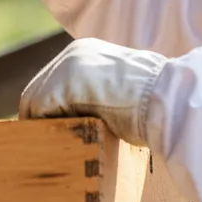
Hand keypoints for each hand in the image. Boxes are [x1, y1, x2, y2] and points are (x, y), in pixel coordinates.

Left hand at [18, 38, 166, 147]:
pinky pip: (39, 109)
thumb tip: (86, 118)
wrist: (167, 97)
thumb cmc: (155, 101)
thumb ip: (100, 96)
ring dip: (38, 125)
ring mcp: (66, 66)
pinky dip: (40, 128)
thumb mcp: (122, 91)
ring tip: (44, 148)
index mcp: (87, 52)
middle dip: (38, 117)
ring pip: (34, 99)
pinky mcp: (64, 84)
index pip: (52, 81)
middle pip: (38, 89)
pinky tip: (49, 144)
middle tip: (38, 144)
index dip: (49, 109)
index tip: (49, 131)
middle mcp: (73, 54)